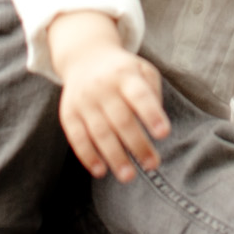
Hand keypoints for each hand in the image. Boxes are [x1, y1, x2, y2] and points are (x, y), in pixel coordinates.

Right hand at [50, 19, 170, 182]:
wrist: (85, 57)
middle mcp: (103, 87)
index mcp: (125, 75)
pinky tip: (100, 170)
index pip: (140, 95)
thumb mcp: (142, 69)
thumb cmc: (122, 70)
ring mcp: (84, 100)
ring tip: (128, 176)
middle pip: (121, 119)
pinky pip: (77, 137)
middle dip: (137, 144)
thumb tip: (157, 123)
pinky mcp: (69, 113)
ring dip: (114, 156)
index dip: (151, 114)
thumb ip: (153, 92)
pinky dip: (88, 156)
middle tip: (152, 164)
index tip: (164, 133)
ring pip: (99, 132)